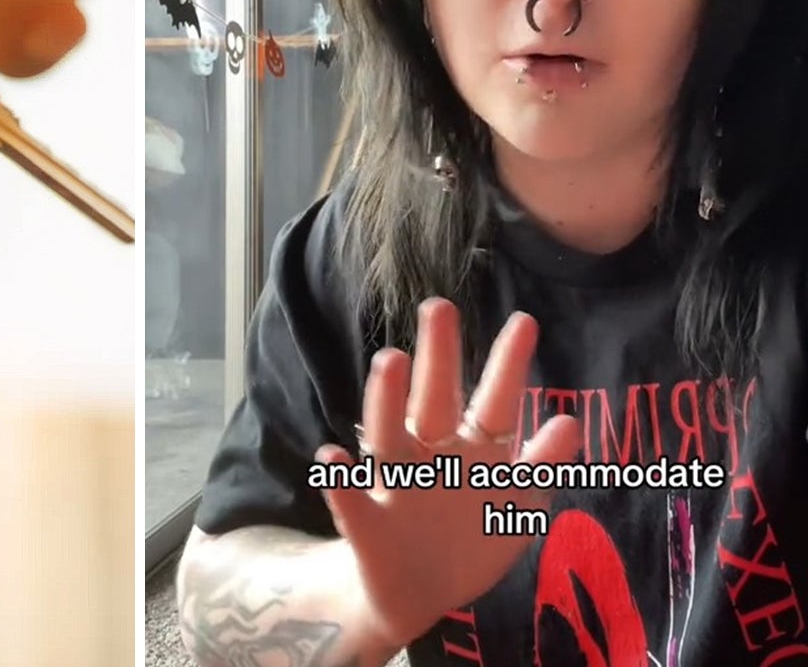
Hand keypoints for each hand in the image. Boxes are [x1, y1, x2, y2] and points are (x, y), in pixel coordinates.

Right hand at [315, 299, 582, 650]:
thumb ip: (540, 467)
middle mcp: (430, 457)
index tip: (525, 321)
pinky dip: (339, 481)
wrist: (415, 594)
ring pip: (389, 436)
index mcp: (469, 452)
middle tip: (440, 307)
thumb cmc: (467, 539)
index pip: (493, 402)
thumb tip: (569, 421)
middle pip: (434, 401)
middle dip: (439, 357)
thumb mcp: (514, 507)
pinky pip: (350, 501)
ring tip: (391, 361)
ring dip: (388, 399)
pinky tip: (332, 456)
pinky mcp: (366, 526)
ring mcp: (396, 487)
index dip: (508, 367)